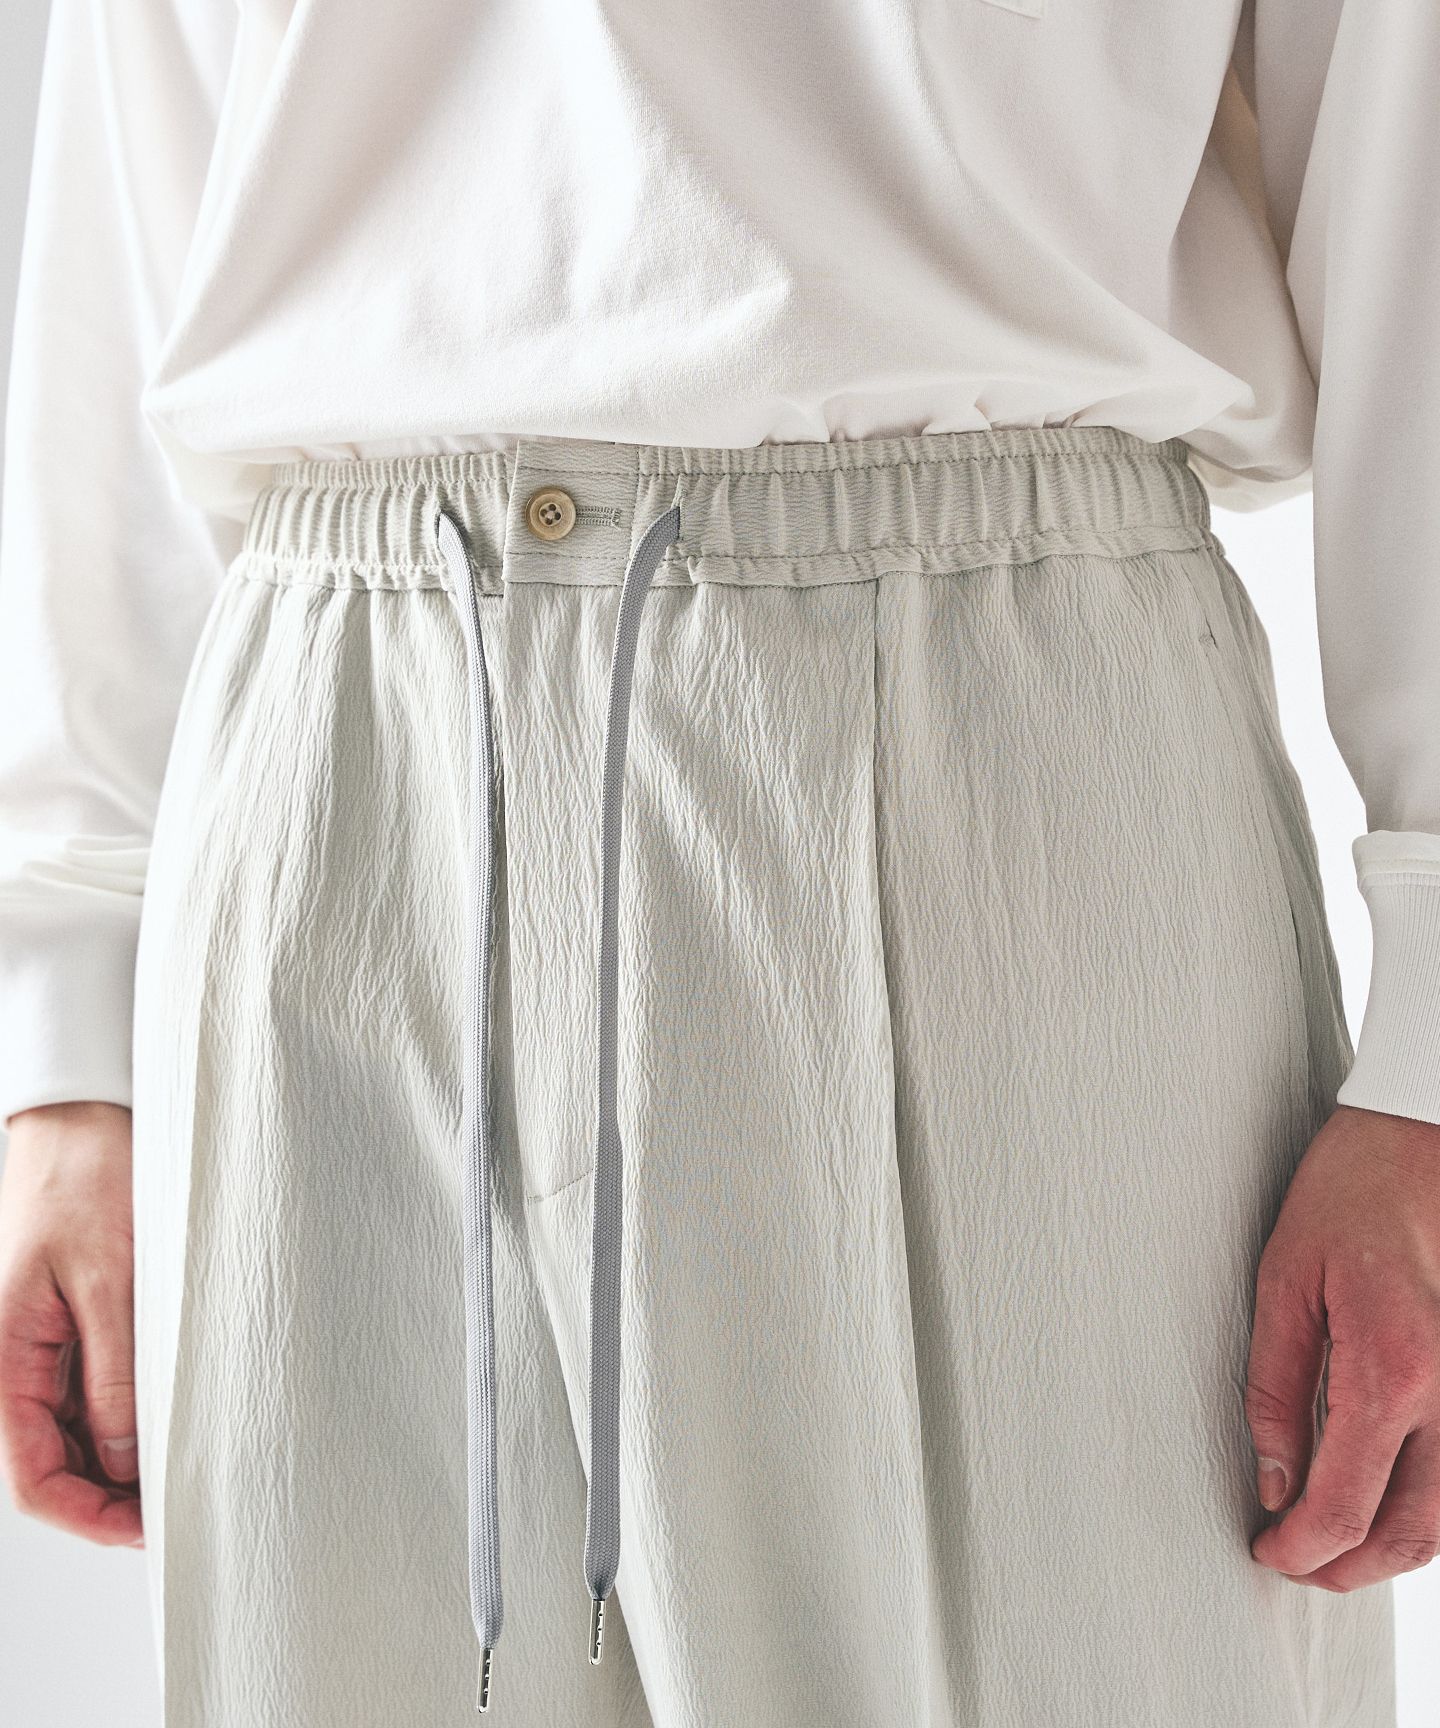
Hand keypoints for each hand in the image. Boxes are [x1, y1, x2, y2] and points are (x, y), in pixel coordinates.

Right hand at [0, 1101, 142, 1545]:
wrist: (80, 1116)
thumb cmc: (83, 1180)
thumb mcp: (108, 1280)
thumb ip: (114, 1373)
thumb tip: (124, 1459)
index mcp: (6, 1361)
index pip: (35, 1477)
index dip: (88, 1516)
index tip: (145, 1528)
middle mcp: (17, 1362)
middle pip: (58, 1462)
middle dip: (112, 1493)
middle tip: (180, 1500)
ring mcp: (44, 1345)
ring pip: (79, 1430)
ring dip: (124, 1453)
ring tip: (188, 1457)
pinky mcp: (71, 1322)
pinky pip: (93, 1387)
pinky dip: (129, 1408)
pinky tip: (173, 1408)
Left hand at [1246, 1102, 1439, 1589]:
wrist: (1418, 1140)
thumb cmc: (1349, 1194)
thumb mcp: (1283, 1284)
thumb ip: (1275, 1390)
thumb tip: (1273, 1477)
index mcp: (1392, 1369)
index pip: (1345, 1503)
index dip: (1302, 1545)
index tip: (1268, 1550)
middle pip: (1410, 1532)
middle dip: (1349, 1567)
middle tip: (1297, 1564)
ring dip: (1394, 1547)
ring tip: (1335, 1546)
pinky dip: (1429, 1508)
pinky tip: (1386, 1500)